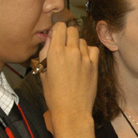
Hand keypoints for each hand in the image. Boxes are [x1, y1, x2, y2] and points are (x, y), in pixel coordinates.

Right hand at [39, 21, 98, 137]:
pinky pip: (93, 49)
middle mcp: (71, 52)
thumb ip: (46, 52)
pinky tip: (83, 59)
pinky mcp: (94, 65)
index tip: (56, 36)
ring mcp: (84, 58)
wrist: (71, 111)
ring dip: (77, 44)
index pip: (60, 27)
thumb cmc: (54, 95)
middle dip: (67, 35)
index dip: (57, 29)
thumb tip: (50, 38)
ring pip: (82, 40)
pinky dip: (88, 51)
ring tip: (73, 57)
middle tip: (64, 45)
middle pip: (72, 30)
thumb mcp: (43, 73)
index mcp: (56, 52)